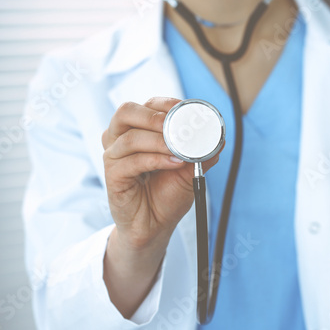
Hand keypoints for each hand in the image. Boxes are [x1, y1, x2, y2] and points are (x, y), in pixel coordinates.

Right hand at [102, 97, 219, 249]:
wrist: (155, 226)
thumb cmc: (166, 195)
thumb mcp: (189, 171)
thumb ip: (200, 154)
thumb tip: (217, 139)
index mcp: (138, 130)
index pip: (146, 105)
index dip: (165, 104)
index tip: (184, 109)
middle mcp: (121, 139)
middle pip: (126, 112)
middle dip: (153, 116)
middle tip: (175, 126)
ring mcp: (113, 157)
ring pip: (130, 137)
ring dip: (158, 142)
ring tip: (179, 152)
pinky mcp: (112, 176)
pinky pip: (131, 162)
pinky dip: (155, 160)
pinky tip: (173, 164)